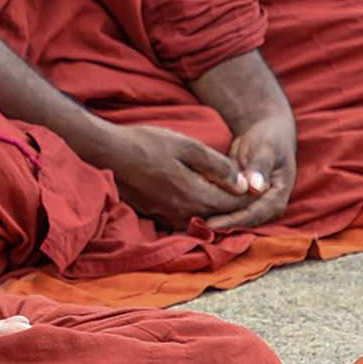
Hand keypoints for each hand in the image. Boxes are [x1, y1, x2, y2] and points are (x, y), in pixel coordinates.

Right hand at [95, 122, 250, 227]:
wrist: (107, 154)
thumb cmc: (147, 145)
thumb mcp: (188, 146)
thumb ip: (218, 166)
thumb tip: (243, 184)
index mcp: (195, 196)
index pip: (233, 204)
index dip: (248, 195)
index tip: (255, 184)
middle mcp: (183, 214)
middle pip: (220, 215)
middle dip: (234, 205)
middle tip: (244, 190)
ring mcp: (167, 217)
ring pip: (202, 219)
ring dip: (215, 209)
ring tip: (222, 192)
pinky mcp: (155, 216)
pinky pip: (184, 218)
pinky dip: (196, 210)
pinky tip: (195, 195)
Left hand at [206, 108, 297, 230]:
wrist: (265, 132)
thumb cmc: (269, 138)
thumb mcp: (267, 148)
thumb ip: (261, 167)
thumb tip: (255, 188)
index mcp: (279, 195)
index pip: (255, 214)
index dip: (234, 220)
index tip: (212, 224)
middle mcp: (269, 205)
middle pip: (244, 221)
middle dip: (221, 224)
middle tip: (195, 226)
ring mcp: (256, 204)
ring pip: (235, 218)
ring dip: (216, 219)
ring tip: (191, 222)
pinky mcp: (243, 200)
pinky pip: (228, 209)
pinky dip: (214, 210)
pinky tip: (194, 211)